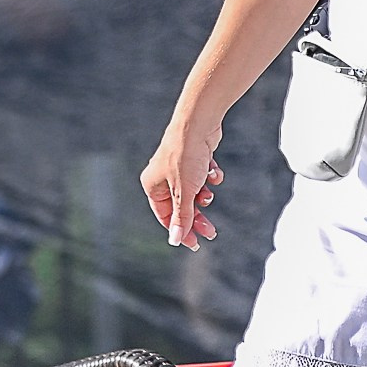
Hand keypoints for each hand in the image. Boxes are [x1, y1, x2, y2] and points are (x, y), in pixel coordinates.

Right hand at [141, 116, 223, 249]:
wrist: (199, 122)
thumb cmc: (186, 155)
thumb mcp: (185, 192)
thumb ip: (182, 217)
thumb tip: (175, 240)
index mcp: (152, 186)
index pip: (166, 217)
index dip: (181, 231)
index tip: (196, 244)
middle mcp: (162, 177)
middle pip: (182, 207)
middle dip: (197, 217)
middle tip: (212, 232)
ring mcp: (178, 167)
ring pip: (194, 192)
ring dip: (205, 194)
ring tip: (209, 190)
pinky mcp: (194, 159)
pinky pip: (204, 176)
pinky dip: (211, 176)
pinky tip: (214, 170)